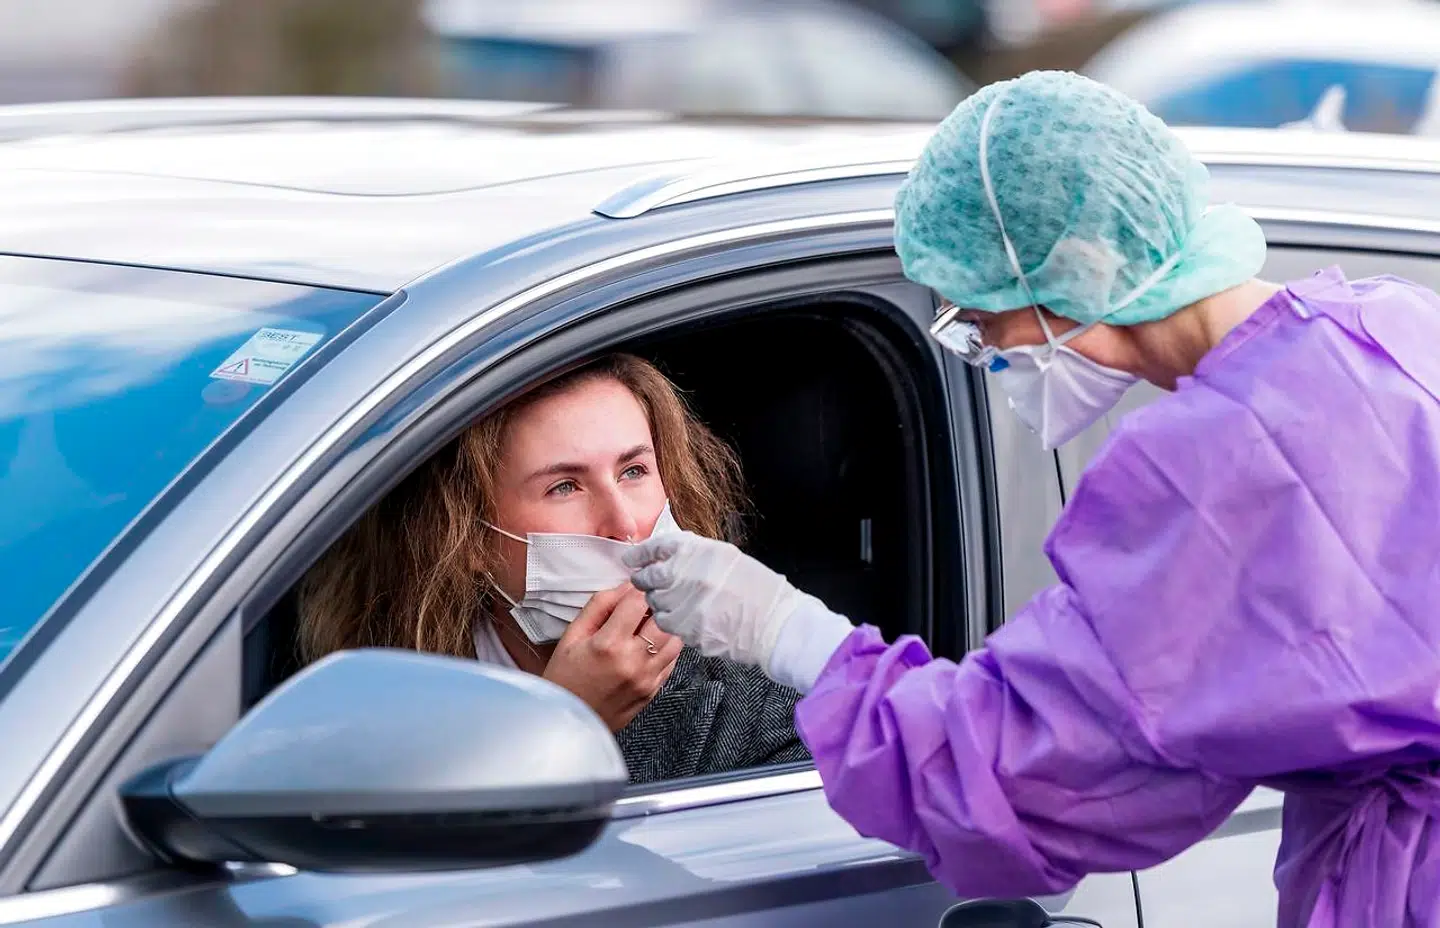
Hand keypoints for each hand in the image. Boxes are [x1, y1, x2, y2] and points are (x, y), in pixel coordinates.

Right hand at [542, 584, 682, 731]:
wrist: (567, 722)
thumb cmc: (565, 677)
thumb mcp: (573, 635)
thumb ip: (600, 606)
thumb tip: (626, 586)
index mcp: (609, 645)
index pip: (639, 602)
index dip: (638, 589)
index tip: (635, 586)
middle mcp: (633, 662)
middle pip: (664, 619)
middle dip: (657, 605)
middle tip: (645, 604)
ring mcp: (647, 679)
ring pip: (675, 639)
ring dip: (665, 626)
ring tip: (648, 624)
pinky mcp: (653, 691)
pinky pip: (673, 660)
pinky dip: (666, 647)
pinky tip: (650, 645)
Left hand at [622, 530, 804, 669]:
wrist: (775, 622)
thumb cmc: (756, 587)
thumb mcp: (724, 556)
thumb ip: (692, 553)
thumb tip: (663, 555)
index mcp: (694, 553)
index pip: (653, 549)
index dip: (640, 555)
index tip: (632, 559)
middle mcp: (684, 576)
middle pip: (647, 578)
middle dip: (645, 580)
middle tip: (648, 583)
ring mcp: (683, 605)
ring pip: (655, 603)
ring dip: (660, 602)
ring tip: (678, 602)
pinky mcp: (686, 630)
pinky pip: (667, 624)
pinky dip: (672, 620)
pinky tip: (687, 618)